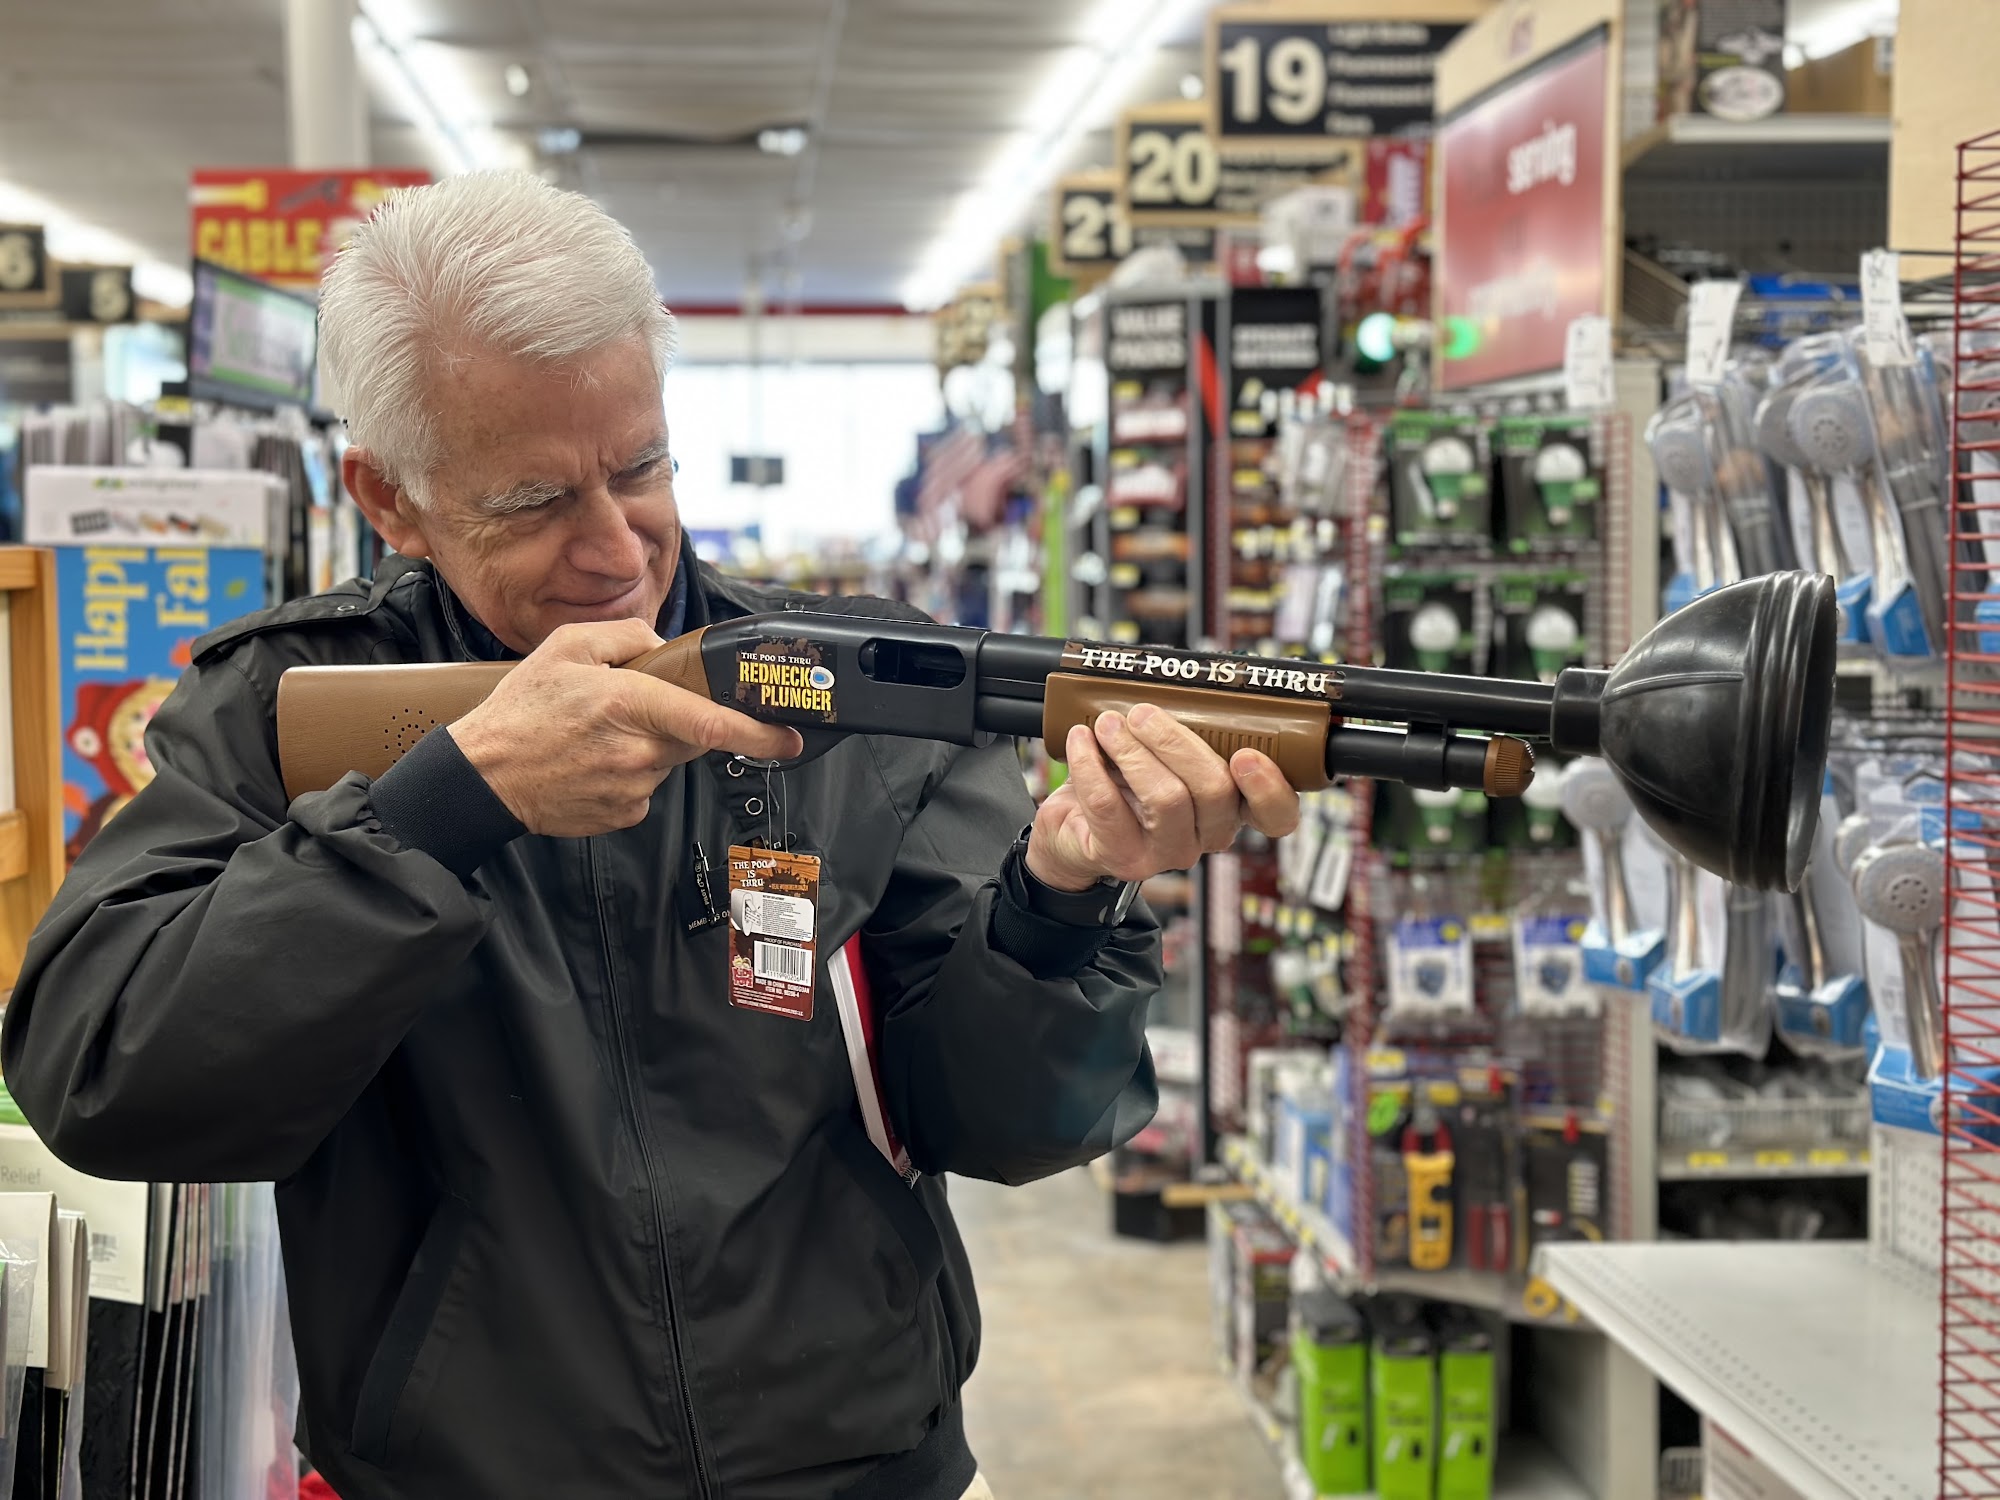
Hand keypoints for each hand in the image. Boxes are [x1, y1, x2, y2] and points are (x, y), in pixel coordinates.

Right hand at [448, 618, 802, 836]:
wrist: (482, 777)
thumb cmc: (521, 711)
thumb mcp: (567, 646)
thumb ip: (627, 634)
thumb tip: (664, 646)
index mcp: (629, 704)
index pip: (710, 723)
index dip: (758, 734)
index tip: (788, 738)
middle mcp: (638, 751)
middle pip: (691, 736)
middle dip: (677, 722)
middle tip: (625, 713)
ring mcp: (633, 788)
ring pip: (667, 762)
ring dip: (647, 747)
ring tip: (595, 739)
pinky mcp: (624, 814)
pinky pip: (646, 788)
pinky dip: (629, 774)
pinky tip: (592, 764)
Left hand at [1026, 703, 1301, 892]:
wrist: (1075, 831)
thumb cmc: (1126, 784)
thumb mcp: (1164, 757)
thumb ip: (1185, 730)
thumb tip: (1177, 680)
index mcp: (1231, 808)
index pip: (1276, 816)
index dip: (1270, 788)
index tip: (1246, 754)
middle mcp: (1208, 835)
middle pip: (1214, 791)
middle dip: (1175, 742)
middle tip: (1142, 714)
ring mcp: (1168, 852)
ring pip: (1165, 799)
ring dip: (1132, 751)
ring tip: (1108, 723)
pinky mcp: (1124, 857)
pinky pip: (1108, 806)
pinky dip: (1090, 764)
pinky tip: (1081, 739)